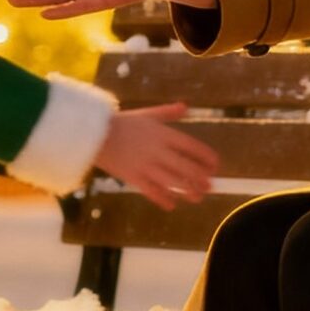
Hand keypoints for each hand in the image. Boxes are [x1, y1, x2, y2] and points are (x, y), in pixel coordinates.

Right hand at [92, 103, 217, 210]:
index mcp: (163, 134)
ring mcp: (147, 166)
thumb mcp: (146, 114)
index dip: (207, 157)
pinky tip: (172, 204)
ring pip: (174, 183)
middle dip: (202, 179)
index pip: (192, 147)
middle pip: (187, 168)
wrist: (95, 134)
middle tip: (210, 186)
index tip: (215, 165)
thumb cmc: (122, 123)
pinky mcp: (134, 178)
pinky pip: (153, 192)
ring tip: (197, 197)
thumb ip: (167, 112)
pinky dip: (164, 199)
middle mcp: (158, 151)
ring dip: (189, 192)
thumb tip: (185, 106)